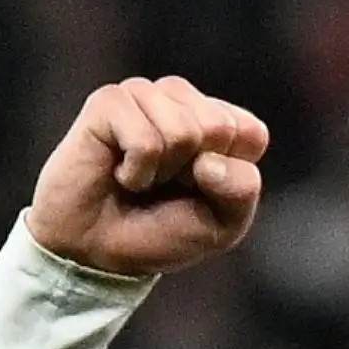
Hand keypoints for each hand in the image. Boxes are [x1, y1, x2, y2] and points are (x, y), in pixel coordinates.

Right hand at [26, 76, 269, 276]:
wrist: (97, 252)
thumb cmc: (160, 234)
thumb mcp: (221, 225)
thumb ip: (241, 191)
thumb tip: (209, 161)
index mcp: (218, 121)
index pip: (250, 134)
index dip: (229, 178)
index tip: (198, 192)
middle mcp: (182, 100)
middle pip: (218, 128)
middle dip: (193, 174)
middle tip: (164, 186)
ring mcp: (145, 95)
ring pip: (182, 131)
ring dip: (161, 173)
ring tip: (141, 178)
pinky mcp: (109, 102)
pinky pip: (145, 141)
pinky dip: (136, 172)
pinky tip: (119, 173)